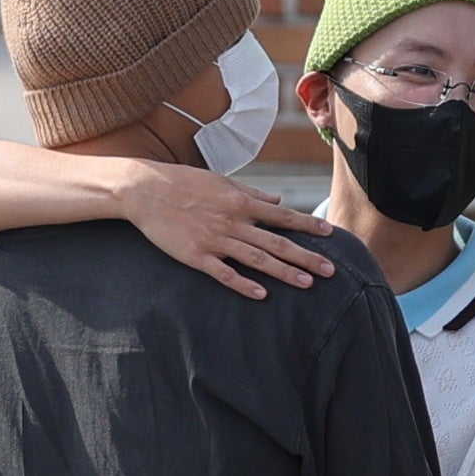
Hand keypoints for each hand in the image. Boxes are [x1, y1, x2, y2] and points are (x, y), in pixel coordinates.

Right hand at [113, 162, 336, 299]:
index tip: (330, 235)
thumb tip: (277, 200)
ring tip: (307, 284)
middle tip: (330, 270)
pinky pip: (224, 273)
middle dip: (306, 256)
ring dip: (284, 272)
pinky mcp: (195, 256)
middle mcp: (232, 221)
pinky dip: (243, 284)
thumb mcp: (220, 181)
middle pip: (276, 242)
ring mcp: (214, 240)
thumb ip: (251, 193)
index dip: (307, 226)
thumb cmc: (182, 182)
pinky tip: (262, 294)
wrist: (144, 189)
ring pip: (256, 259)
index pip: (282, 216)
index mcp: (240, 201)